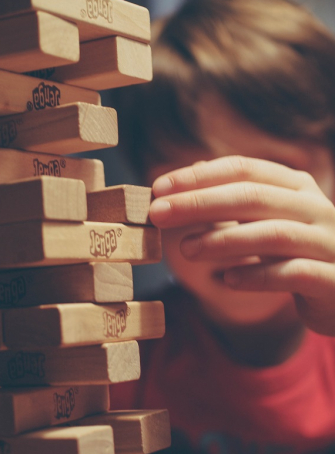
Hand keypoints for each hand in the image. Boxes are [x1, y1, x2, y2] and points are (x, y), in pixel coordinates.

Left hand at [149, 155, 334, 334]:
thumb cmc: (295, 249)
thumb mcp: (268, 216)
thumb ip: (236, 195)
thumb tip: (195, 169)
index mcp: (295, 185)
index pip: (243, 168)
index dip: (198, 177)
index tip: (158, 188)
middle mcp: (315, 206)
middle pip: (252, 196)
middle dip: (200, 203)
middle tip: (159, 214)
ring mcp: (328, 242)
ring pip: (272, 233)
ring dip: (223, 239)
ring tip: (186, 249)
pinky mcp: (334, 279)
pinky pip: (293, 274)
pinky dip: (256, 276)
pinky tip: (226, 280)